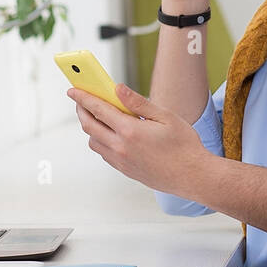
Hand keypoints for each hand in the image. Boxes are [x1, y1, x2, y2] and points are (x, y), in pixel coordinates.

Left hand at [67, 83, 209, 195]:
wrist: (193, 177)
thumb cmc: (184, 145)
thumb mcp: (165, 117)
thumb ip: (138, 103)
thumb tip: (117, 89)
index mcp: (130, 131)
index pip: (98, 109)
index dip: (83, 97)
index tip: (72, 89)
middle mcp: (120, 147)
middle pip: (89, 125)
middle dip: (81, 110)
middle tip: (80, 99)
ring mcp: (121, 161)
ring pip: (93, 141)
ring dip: (90, 126)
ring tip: (96, 114)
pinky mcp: (125, 170)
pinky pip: (103, 153)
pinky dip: (100, 140)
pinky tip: (110, 133)